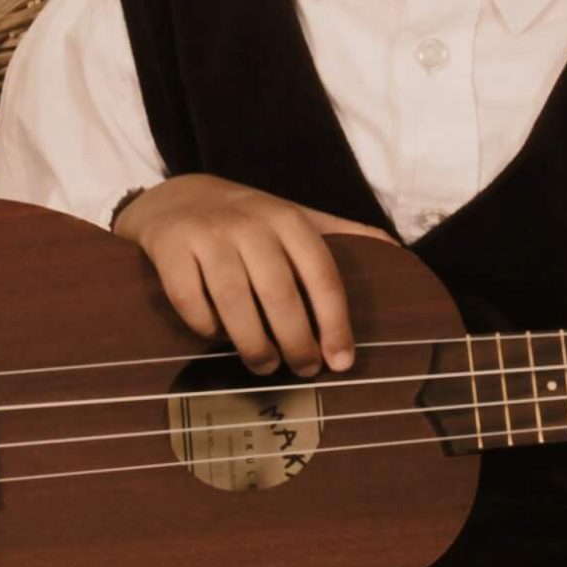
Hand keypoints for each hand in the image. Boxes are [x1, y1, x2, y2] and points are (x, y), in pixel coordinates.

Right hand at [113, 175, 394, 377]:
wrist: (175, 196)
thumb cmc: (246, 219)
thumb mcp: (295, 218)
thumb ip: (342, 235)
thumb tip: (397, 254)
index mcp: (288, 218)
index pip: (322, 275)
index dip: (335, 323)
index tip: (341, 362)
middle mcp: (250, 223)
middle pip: (280, 295)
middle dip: (297, 342)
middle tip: (303, 369)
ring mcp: (207, 235)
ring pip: (235, 302)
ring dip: (253, 344)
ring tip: (264, 365)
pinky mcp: (169, 248)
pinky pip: (191, 301)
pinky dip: (206, 327)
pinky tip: (216, 337)